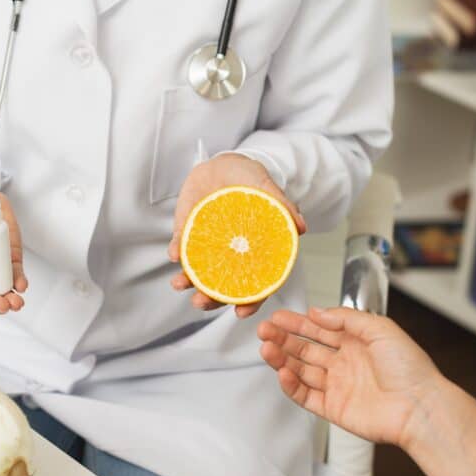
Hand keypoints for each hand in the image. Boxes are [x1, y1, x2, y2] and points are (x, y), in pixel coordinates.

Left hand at [168, 153, 306, 318]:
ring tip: (179, 284)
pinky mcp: (187, 233)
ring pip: (196, 272)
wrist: (221, 162)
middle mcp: (228, 256)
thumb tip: (301, 227)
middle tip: (201, 301)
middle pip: (220, 286)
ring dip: (187, 281)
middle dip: (209, 298)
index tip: (241, 312)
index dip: (249, 302)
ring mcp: (206, 247)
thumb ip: (281, 205)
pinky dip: (176, 252)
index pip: (253, 285)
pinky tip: (174, 254)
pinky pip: (180, 247)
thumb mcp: (266, 187)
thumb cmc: (247, 178)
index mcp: (251, 253)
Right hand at [258, 307, 444, 448]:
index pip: (319, 329)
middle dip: (283, 339)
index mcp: (356, 342)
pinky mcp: (333, 409)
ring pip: (301, 370)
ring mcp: (338, 386)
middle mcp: (345, 363)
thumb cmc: (410, 368)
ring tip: (266, 349)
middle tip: (265, 330)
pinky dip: (291, 385)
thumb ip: (346, 318)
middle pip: (305, 349)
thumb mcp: (380, 328)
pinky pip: (306, 396)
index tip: (278, 316)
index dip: (297, 323)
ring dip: (282, 359)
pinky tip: (282, 373)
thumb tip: (317, 312)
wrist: (419, 407)